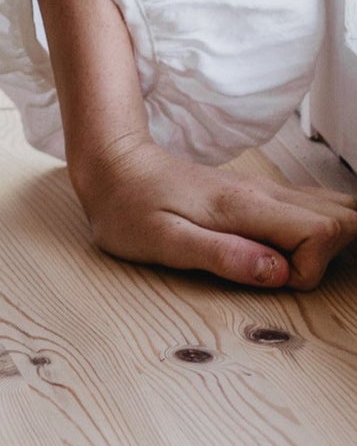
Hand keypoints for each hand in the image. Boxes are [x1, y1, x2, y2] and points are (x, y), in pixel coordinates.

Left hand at [72, 130, 356, 290]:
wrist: (111, 165)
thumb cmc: (130, 208)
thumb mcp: (166, 242)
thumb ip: (223, 256)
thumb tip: (278, 272)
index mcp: (246, 205)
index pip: (321, 231)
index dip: (310, 268)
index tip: (273, 279)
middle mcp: (262, 193)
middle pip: (339, 215)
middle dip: (336, 253)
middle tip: (295, 277)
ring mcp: (262, 190)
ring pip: (330, 206)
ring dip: (333, 239)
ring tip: (304, 266)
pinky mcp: (257, 194)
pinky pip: (310, 205)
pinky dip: (323, 226)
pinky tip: (306, 247)